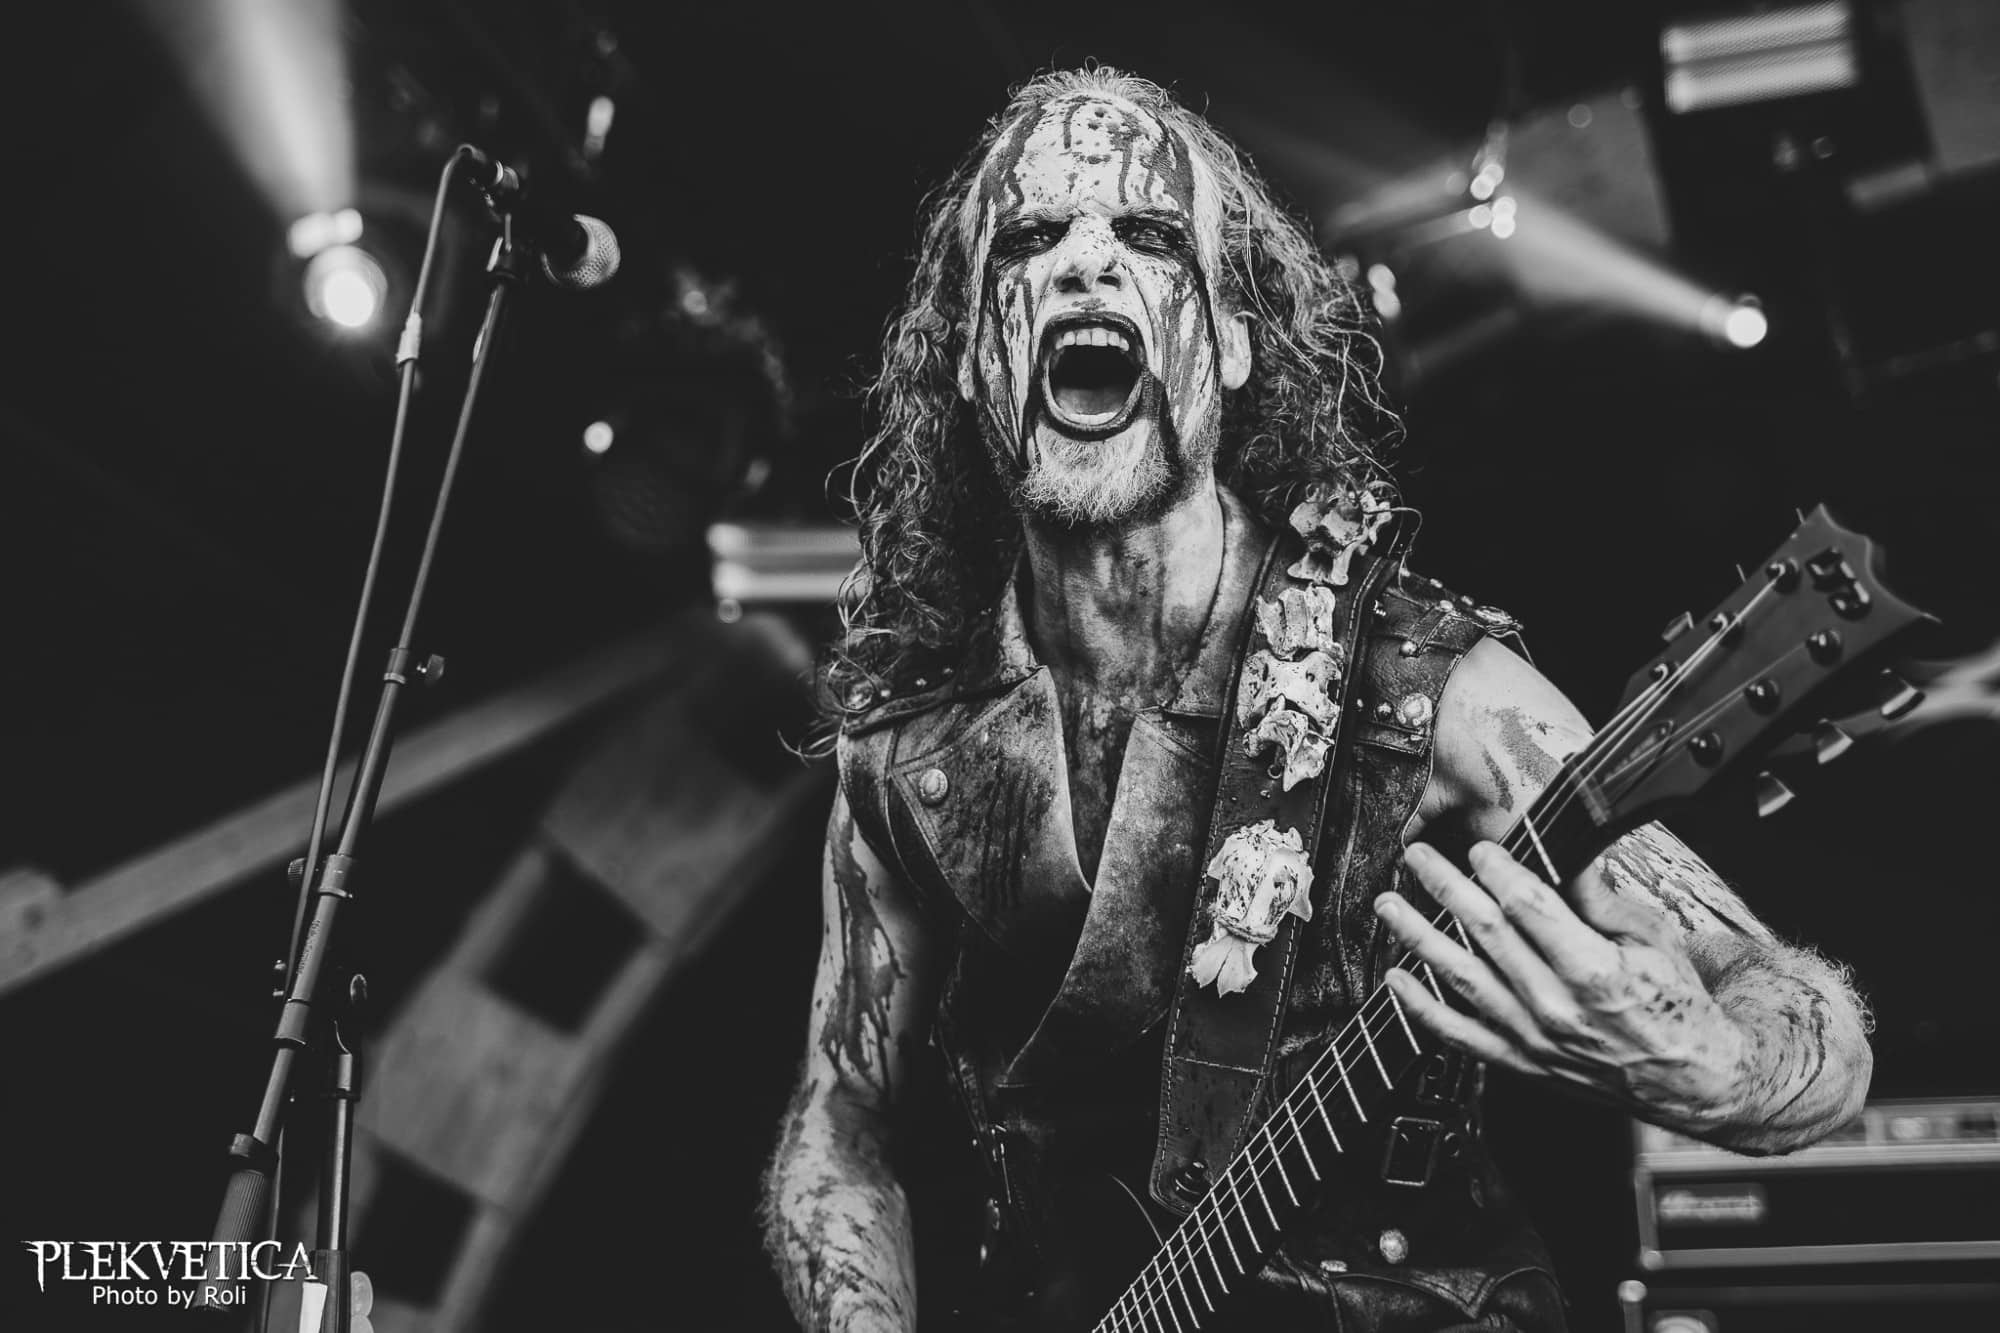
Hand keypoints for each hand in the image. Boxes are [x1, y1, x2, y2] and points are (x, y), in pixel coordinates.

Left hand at [1375, 842, 1747, 1131]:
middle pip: (1486, 932)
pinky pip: (1459, 1035)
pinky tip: (1395, 981)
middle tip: (1418, 857)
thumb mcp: (1652, 940)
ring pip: (1461, 978)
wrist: (1689, 1080)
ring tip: (1389, 906)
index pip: (1528, 906)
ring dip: (1418, 937)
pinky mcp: (1521, 1062)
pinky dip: (1422, 1008)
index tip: (1479, 848)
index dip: (1497, 870)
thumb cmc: (1675, 1005)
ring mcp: (1533, 1038)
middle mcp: (1557, 1006)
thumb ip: (1599, 899)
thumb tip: (1564, 853)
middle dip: (1446, 886)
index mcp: (1594, 970)